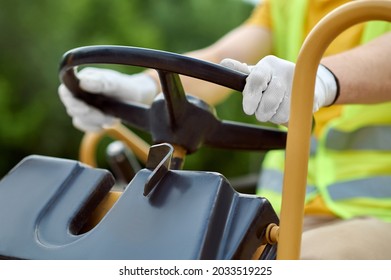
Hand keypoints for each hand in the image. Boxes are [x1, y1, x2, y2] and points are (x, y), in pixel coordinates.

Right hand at [58, 67, 157, 131]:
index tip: (85, 108)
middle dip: (89, 115)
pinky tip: (109, 121)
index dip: (71, 101)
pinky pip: (87, 127)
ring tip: (112, 118)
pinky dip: (98, 127)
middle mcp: (79, 93)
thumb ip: (101, 82)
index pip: (66, 91)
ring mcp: (83, 106)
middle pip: (72, 109)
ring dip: (96, 122)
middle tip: (104, 116)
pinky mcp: (89, 118)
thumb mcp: (116, 83)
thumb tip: (82, 82)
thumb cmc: (124, 86)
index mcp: (81, 79)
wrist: (135, 96)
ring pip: (79, 120)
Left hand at [220, 55, 337, 123]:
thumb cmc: (274, 81)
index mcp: (267, 65)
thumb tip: (224, 63)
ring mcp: (298, 84)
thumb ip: (241, 72)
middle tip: (261, 113)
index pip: (256, 79)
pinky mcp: (310, 96)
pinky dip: (286, 119)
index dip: (251, 96)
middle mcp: (283, 70)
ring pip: (280, 111)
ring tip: (275, 109)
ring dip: (274, 116)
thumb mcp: (258, 75)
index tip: (248, 110)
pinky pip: (292, 116)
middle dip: (262, 111)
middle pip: (269, 98)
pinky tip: (286, 111)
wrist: (309, 83)